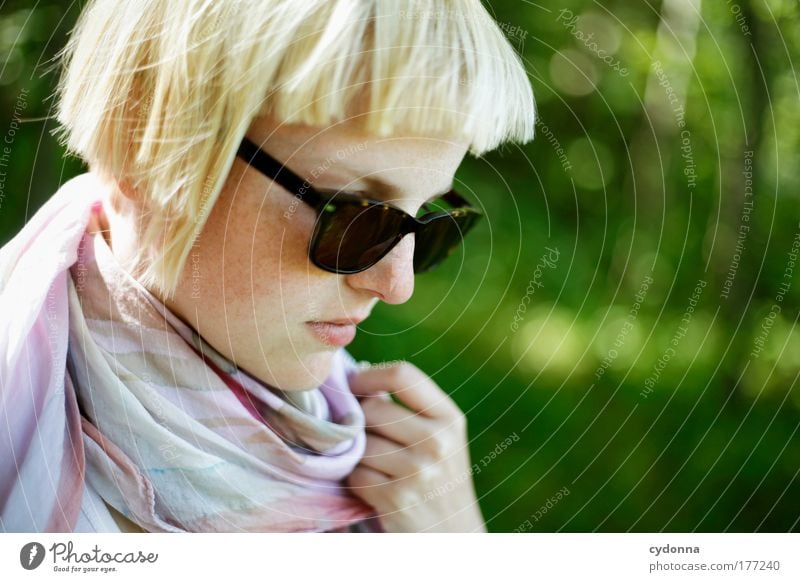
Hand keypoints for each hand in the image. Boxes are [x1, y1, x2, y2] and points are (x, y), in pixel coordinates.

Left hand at [346, 362, 486, 531]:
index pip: (402, 374)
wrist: (453, 538)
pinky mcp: (397, 497)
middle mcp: (438, 441)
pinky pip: (356, 473)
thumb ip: (406, 408)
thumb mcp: (438, 439)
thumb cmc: (438, 480)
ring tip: (377, 467)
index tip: (353, 384)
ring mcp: (419, 470)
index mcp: (449, 418)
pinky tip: (376, 488)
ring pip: (361, 443)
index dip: (369, 376)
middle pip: (373, 408)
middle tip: (365, 436)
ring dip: (358, 455)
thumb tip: (357, 373)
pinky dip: (358, 480)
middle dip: (360, 421)